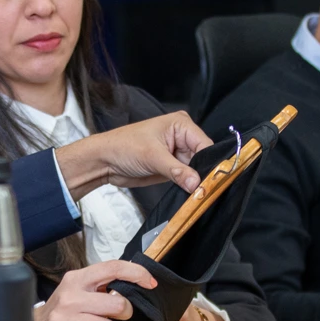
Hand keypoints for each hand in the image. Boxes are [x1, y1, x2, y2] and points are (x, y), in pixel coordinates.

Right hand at [35, 260, 155, 320]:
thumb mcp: (80, 292)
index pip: (112, 268)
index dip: (136, 273)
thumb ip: (102, 286)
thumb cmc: (63, 312)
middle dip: (121, 313)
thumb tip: (135, 281)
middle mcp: (69, 296)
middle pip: (117, 303)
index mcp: (77, 279)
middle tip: (110, 316)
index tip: (150, 282)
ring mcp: (62, 318)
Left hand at [55, 112, 210, 198]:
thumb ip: (177, 171)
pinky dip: (189, 187)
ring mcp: (179, 154)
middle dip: (205, 175)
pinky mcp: (173, 168)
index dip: (212, 163)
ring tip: (199, 194)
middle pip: (204, 158)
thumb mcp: (153, 157)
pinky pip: (188, 179)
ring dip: (197, 183)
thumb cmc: (123, 147)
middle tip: (207, 191)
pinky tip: (192, 195)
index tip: (215, 181)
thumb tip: (198, 183)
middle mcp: (183, 137)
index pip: (206, 145)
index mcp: (181, 125)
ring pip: (198, 171)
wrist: (104, 161)